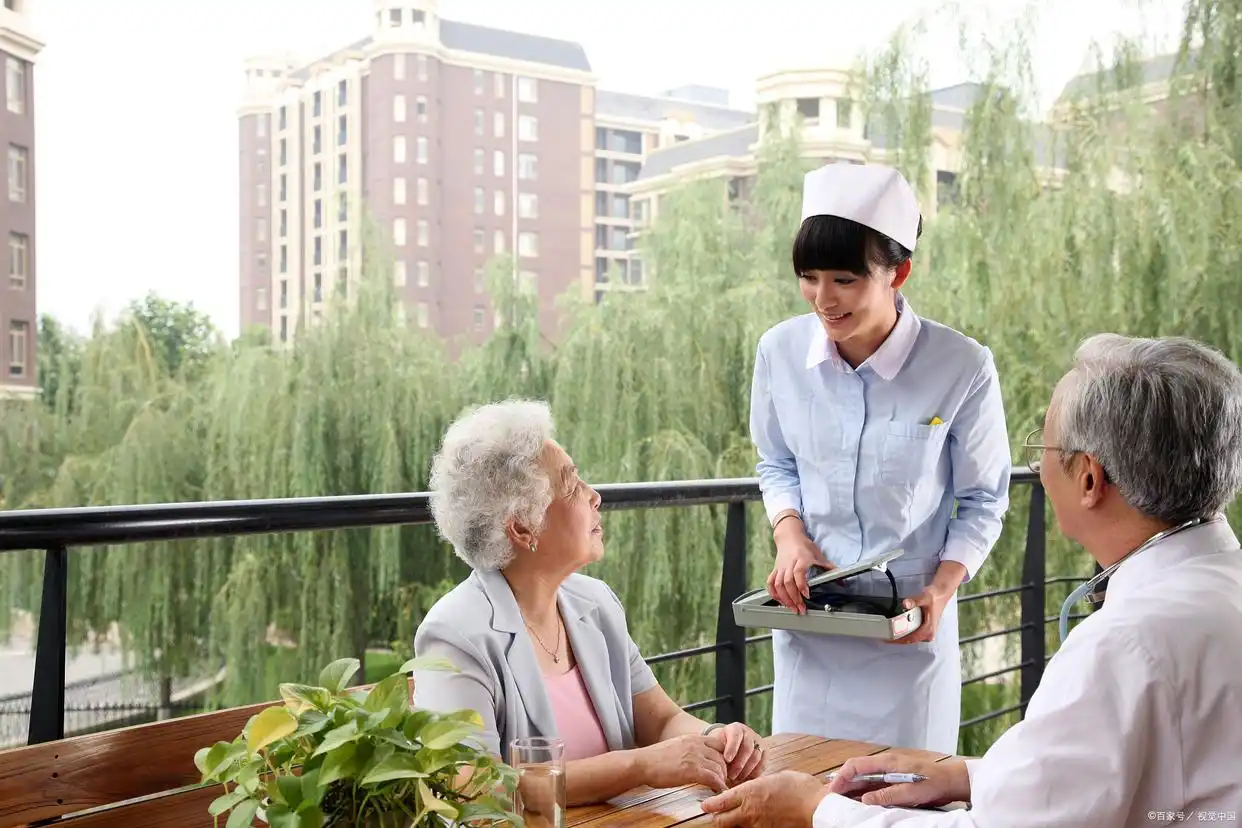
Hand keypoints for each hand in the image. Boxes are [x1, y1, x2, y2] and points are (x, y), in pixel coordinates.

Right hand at [635, 733, 728, 792]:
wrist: (642, 763)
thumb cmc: (655, 759)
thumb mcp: (676, 747)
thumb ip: (689, 750)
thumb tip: (698, 759)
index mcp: (693, 738)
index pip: (719, 744)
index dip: (723, 757)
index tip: (721, 768)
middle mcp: (697, 745)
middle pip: (722, 757)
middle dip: (725, 770)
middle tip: (724, 781)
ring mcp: (695, 757)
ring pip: (720, 768)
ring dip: (722, 780)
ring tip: (720, 788)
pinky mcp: (692, 770)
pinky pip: (713, 778)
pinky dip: (719, 786)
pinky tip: (717, 792)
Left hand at [701, 770, 826, 826]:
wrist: (816, 808)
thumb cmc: (799, 788)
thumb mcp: (776, 777)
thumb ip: (761, 783)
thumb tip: (756, 786)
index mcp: (749, 792)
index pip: (721, 802)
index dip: (711, 804)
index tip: (705, 805)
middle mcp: (749, 810)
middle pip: (722, 820)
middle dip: (717, 818)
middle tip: (715, 815)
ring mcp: (757, 824)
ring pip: (736, 827)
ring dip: (732, 823)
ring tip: (733, 818)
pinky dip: (749, 826)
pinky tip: (753, 821)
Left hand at [714, 723, 765, 783]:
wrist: (729, 747)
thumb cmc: (720, 748)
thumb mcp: (716, 746)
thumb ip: (717, 753)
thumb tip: (716, 767)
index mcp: (736, 728)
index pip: (736, 735)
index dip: (732, 748)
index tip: (726, 760)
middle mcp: (749, 733)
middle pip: (747, 748)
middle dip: (739, 764)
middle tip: (730, 776)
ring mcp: (759, 742)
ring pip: (756, 757)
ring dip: (746, 771)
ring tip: (736, 779)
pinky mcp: (765, 753)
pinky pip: (762, 764)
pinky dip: (754, 774)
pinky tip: (745, 780)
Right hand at [767, 519, 833, 613]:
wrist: (789, 537)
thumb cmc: (804, 546)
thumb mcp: (819, 555)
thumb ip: (830, 569)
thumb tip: (842, 581)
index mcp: (802, 558)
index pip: (798, 572)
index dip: (801, 584)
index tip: (807, 595)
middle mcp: (789, 563)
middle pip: (788, 582)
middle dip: (793, 597)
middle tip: (800, 608)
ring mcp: (781, 567)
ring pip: (778, 584)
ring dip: (784, 598)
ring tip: (792, 608)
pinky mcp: (775, 569)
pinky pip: (770, 582)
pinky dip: (774, 593)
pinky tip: (780, 601)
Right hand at [826, 753, 969, 807]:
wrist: (950, 781)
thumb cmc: (933, 782)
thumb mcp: (910, 791)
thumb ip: (887, 795)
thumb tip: (864, 800)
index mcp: (886, 762)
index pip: (856, 765)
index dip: (841, 776)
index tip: (832, 789)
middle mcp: (884, 765)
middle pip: (857, 772)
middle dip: (842, 783)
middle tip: (829, 797)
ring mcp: (888, 773)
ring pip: (863, 780)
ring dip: (851, 789)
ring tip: (839, 800)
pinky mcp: (893, 781)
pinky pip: (873, 786)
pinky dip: (863, 793)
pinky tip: (857, 802)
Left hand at [889, 584, 951, 644]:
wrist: (941, 594)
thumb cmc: (934, 597)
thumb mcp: (924, 597)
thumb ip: (914, 601)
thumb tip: (905, 604)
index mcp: (929, 629)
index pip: (910, 639)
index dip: (898, 640)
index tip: (887, 639)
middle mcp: (929, 634)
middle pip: (909, 640)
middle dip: (897, 639)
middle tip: (884, 636)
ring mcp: (927, 633)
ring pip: (910, 638)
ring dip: (900, 636)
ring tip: (887, 633)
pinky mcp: (924, 630)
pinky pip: (912, 634)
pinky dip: (904, 632)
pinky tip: (896, 629)